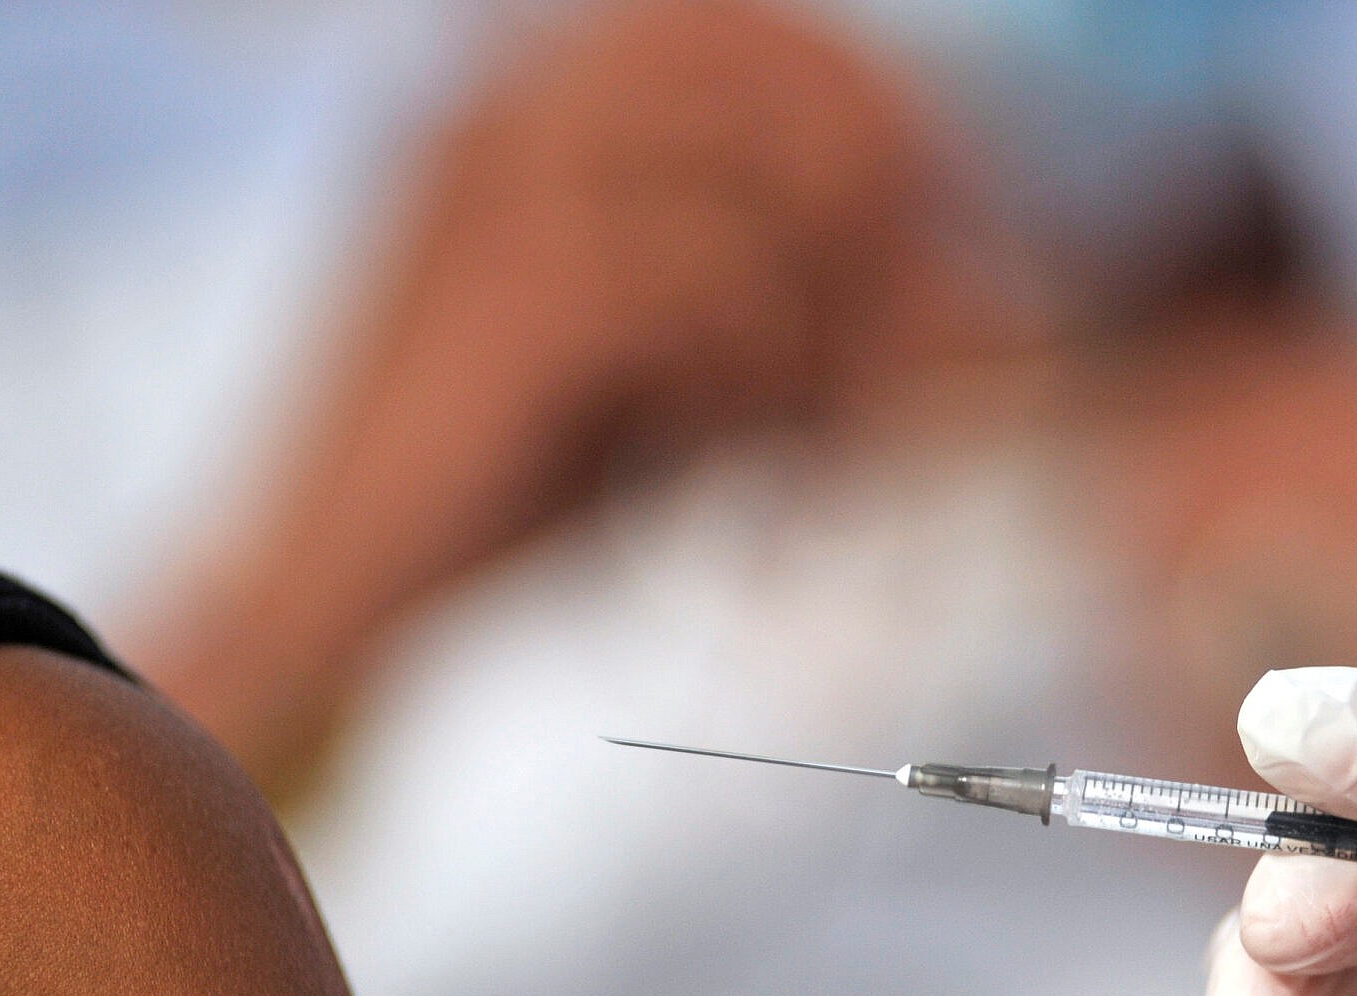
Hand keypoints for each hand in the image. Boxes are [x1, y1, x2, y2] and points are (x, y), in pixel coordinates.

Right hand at [151, 0, 1020, 787]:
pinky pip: (705, 284)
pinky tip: (724, 447)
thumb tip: (1002, 303)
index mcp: (554, 74)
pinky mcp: (506, 274)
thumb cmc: (535, 467)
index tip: (965, 227)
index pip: (772, 30)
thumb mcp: (701, 355)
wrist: (355, 579)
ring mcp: (504, 167)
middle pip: (787, 82)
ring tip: (807, 428)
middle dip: (881, 216)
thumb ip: (818, 297)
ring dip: (823, 315)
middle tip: (926, 348)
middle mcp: (522, 86)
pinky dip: (749, 374)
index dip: (892, 115)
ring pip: (762, 182)